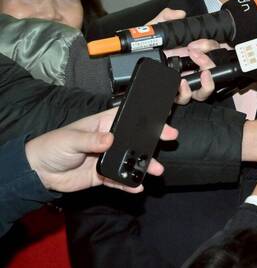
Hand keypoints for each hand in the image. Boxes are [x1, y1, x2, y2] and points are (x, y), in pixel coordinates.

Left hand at [24, 108, 177, 193]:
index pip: (127, 119)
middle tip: (169, 141)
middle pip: (134, 140)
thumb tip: (110, 139)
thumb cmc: (52, 146)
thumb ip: (91, 140)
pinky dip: (128, 183)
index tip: (160, 123)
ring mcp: (106, 158)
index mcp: (102, 125)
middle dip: (151, 142)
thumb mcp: (71, 139)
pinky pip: (119, 179)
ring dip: (143, 165)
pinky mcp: (102, 175)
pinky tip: (137, 186)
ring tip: (156, 170)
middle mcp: (108, 140)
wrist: (38, 173)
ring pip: (130, 160)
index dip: (144, 120)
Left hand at [148, 7, 217, 104]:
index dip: (211, 47)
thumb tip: (180, 14)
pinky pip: (185, 98)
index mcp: (190, 53)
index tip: (199, 43)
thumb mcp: (154, 28)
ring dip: (207, 82)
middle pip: (213, 71)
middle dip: (210, 62)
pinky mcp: (171, 94)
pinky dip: (186, 92)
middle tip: (196, 53)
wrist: (123, 59)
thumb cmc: (140, 45)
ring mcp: (182, 83)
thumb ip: (166, 17)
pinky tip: (181, 83)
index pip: (212, 52)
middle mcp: (189, 69)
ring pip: (205, 90)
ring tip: (201, 73)